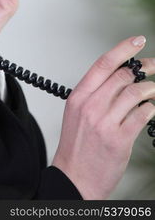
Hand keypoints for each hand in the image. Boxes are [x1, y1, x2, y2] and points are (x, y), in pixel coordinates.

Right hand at [52, 35, 154, 199]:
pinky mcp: (119, 139)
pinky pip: (142, 115)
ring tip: (154, 90)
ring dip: (150, 89)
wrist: (73, 178)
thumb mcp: (77, 112)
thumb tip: (120, 76)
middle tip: (153, 67)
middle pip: (123, 75)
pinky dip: (150, 109)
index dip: (123, 48)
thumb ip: (95, 92)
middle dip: (144, 68)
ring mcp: (105, 123)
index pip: (103, 63)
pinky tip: (149, 110)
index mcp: (79, 96)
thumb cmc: (76, 146)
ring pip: (136, 93)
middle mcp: (91, 106)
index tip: (138, 40)